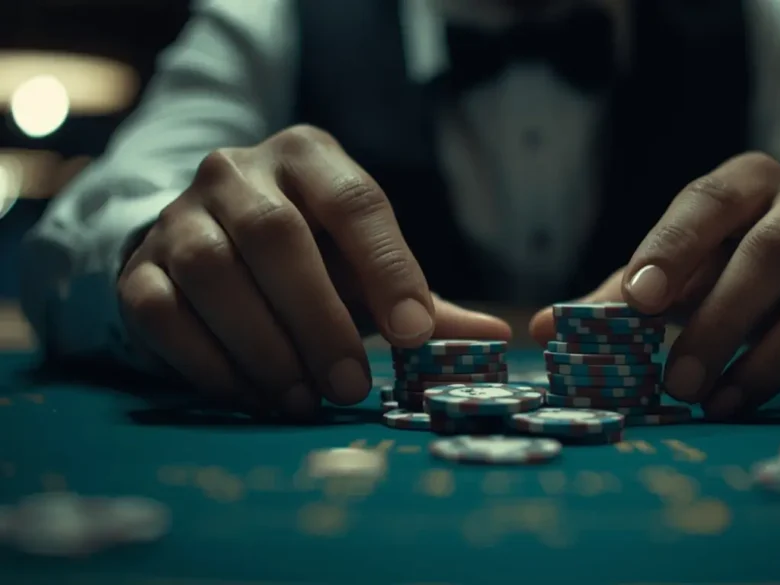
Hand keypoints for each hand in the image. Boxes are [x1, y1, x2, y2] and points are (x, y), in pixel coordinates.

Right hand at [118, 125, 509, 417]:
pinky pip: (162, 313)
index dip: (388, 267)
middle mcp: (237, 172)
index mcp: (309, 158)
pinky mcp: (139, 266)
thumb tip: (496, 333)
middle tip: (353, 386)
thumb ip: (419, 299)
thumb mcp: (362, 266)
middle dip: (320, 319)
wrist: (204, 243)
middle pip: (276, 236)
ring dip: (266, 347)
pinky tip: (254, 396)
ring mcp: (180, 215)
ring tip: (306, 400)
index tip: (414, 334)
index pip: (355, 201)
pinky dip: (211, 363)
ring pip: (215, 273)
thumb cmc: (307, 257)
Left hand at [531, 152, 779, 417]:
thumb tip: (544, 330)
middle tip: (678, 383)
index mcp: (750, 182)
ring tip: (724, 405)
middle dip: (720, 322)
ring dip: (773, 358)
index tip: (638, 303)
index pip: (708, 201)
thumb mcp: (683, 266)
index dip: (672, 249)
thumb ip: (621, 296)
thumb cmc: (738, 262)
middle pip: (772, 253)